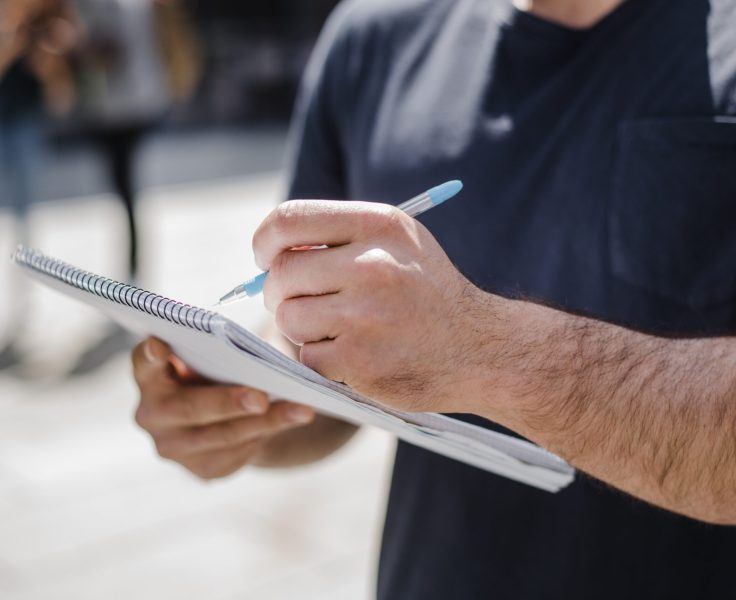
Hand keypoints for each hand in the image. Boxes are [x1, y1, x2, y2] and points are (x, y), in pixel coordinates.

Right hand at [132, 337, 315, 478]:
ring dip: (264, 422)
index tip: (159, 345)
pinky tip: (292, 420)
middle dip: (227, 402)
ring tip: (300, 410)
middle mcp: (152, 414)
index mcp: (150, 376)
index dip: (150, 355)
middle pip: (189, 409)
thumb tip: (257, 353)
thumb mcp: (213, 356)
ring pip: (221, 436)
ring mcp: (173, 447)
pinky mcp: (201, 469)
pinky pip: (237, 454)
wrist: (226, 414)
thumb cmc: (217, 370)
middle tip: (260, 397)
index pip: (143, 363)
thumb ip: (218, 350)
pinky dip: (267, 434)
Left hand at [252, 200, 505, 413]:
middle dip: (279, 292)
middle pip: (282, 274)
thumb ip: (339, 236)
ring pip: (288, 317)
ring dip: (301, 328)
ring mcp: (366, 315)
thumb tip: (268, 254)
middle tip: (298, 303)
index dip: (264, 242)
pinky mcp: (360, 361)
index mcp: (380, 225)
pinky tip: (353, 355)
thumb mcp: (399, 243)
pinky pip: (306, 356)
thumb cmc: (427, 293)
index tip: (265, 258)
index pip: (288, 220)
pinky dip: (321, 360)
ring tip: (336, 330)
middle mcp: (373, 265)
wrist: (481, 349)